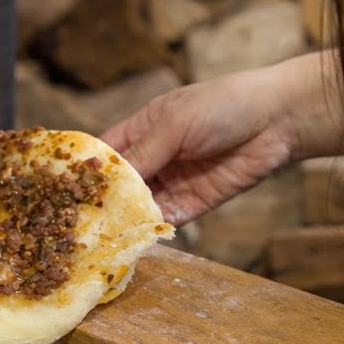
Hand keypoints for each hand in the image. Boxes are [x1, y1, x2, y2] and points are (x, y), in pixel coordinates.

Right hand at [99, 69, 295, 224]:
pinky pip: (168, 218)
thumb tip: (109, 183)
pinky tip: (136, 238)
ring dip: (127, 219)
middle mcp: (157, 156)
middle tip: (80, 223)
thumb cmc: (224, 106)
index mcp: (145, 128)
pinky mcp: (196, 202)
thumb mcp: (175, 124)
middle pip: (122, 185)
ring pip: (142, 205)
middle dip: (104, 201)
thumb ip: (143, 154)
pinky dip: (153, 229)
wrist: (278, 120)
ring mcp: (176, 180)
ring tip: (103, 236)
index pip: (107, 153)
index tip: (65, 190)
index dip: (88, 170)